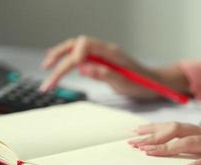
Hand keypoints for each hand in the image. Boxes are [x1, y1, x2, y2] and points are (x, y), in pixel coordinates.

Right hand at [40, 35, 163, 99]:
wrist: (154, 83)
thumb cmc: (143, 84)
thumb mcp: (125, 83)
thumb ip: (104, 74)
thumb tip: (83, 67)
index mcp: (111, 52)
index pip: (85, 45)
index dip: (73, 56)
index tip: (68, 71)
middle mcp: (104, 50)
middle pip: (75, 45)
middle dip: (59, 58)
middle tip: (47, 74)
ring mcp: (102, 54)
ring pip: (75, 49)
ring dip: (59, 56)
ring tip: (46, 67)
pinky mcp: (100, 60)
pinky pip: (80, 55)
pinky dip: (67, 58)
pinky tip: (59, 63)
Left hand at [129, 122, 200, 164]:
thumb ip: (194, 144)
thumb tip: (172, 149)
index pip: (172, 126)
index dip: (152, 128)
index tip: (134, 132)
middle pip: (175, 129)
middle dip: (153, 136)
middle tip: (134, 143)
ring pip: (190, 141)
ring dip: (168, 147)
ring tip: (150, 153)